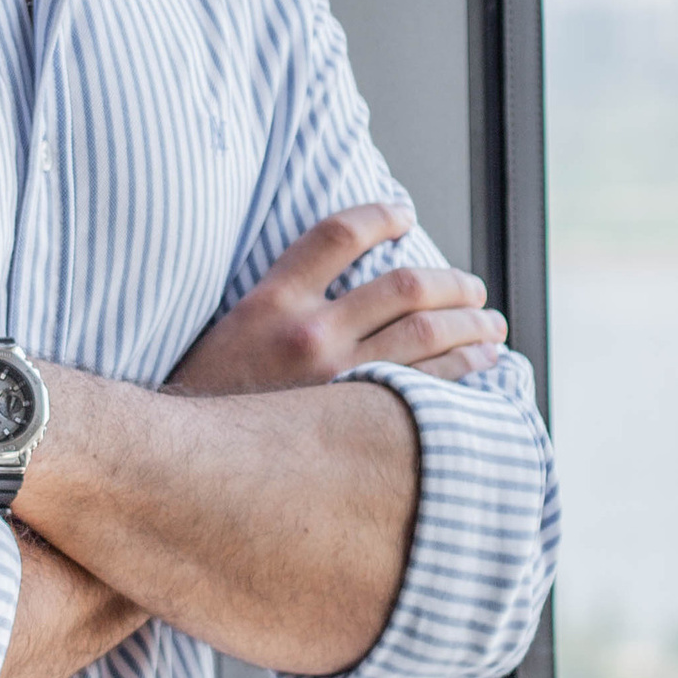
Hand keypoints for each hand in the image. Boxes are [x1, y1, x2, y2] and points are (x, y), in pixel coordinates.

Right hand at [168, 204, 504, 399]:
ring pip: (426, 336)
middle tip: (475, 289)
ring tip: (491, 325)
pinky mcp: (353, 423)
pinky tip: (481, 368)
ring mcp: (335, 382)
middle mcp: (308, 334)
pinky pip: (426, 389)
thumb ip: (285, 300)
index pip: (337, 234)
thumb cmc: (214, 396)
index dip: (380, 216)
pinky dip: (462, 373)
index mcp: (272, 301)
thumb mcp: (234, 330)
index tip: (404, 214)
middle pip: (405, 287)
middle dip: (454, 284)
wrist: (186, 463)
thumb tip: (347, 278)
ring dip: (471, 325)